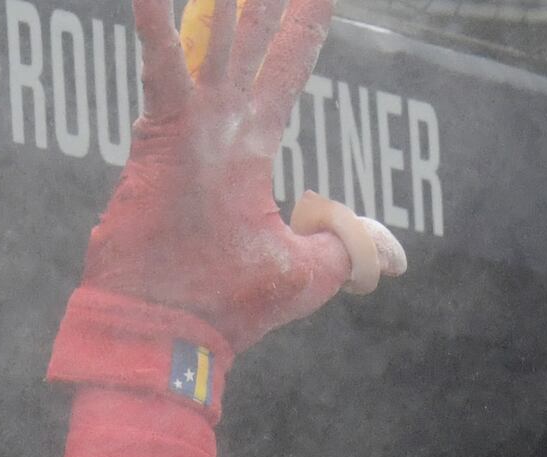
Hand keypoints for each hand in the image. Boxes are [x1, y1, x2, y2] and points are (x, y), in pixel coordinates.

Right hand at [85, 0, 395, 359]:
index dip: (304, 23)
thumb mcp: (309, 274)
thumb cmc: (231, 308)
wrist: (174, 334)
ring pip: (211, 34)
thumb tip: (393, 256)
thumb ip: (348, 246)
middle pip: (251, 34)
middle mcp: (221, 125)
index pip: (287, 66)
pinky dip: (153, 21)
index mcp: (252, 148)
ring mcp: (192, 125)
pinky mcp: (165, 135)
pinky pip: (161, 64)